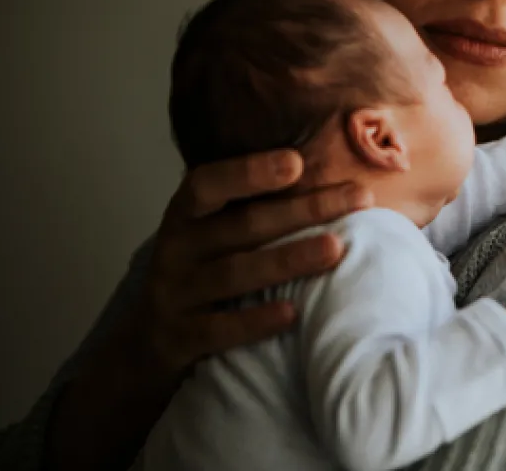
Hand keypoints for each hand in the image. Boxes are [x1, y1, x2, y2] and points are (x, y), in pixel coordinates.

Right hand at [136, 150, 370, 377]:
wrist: (148, 343)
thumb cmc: (201, 272)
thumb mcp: (212, 234)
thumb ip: (252, 206)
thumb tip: (327, 176)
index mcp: (186, 216)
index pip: (207, 184)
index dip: (249, 172)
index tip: (297, 162)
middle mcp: (176, 250)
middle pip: (242, 226)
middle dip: (303, 210)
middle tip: (358, 198)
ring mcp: (175, 295)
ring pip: (234, 274)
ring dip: (287, 260)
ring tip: (335, 249)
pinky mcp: (178, 338)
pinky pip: (219, 329)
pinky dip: (256, 321)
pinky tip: (293, 313)